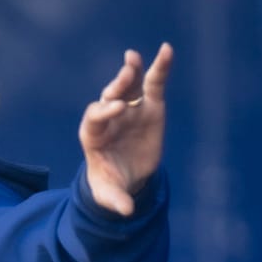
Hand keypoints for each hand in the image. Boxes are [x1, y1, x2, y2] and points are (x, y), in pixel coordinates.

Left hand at [80, 42, 172, 216]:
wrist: (127, 175)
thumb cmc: (112, 182)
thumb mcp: (110, 193)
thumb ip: (115, 199)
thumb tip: (124, 210)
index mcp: (93, 135)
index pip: (94, 118)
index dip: (103, 112)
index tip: (116, 109)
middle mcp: (110, 117)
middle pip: (109, 97)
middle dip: (115, 88)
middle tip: (122, 81)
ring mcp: (130, 109)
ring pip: (128, 86)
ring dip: (131, 72)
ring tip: (134, 58)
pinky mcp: (150, 106)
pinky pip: (154, 84)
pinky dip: (160, 68)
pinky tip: (167, 50)